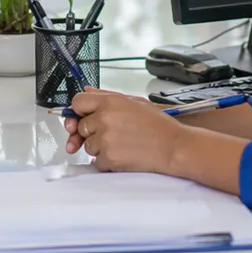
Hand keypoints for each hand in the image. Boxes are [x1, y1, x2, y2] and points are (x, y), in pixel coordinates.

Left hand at [62, 89, 184, 172]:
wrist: (174, 147)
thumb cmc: (158, 125)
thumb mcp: (134, 101)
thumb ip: (107, 95)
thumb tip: (87, 91)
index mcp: (110, 102)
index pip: (77, 102)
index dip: (80, 110)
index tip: (84, 116)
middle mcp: (104, 119)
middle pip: (80, 126)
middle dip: (91, 131)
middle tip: (112, 134)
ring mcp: (105, 139)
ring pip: (88, 145)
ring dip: (100, 147)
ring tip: (123, 144)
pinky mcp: (108, 158)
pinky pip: (96, 161)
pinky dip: (107, 161)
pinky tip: (123, 155)